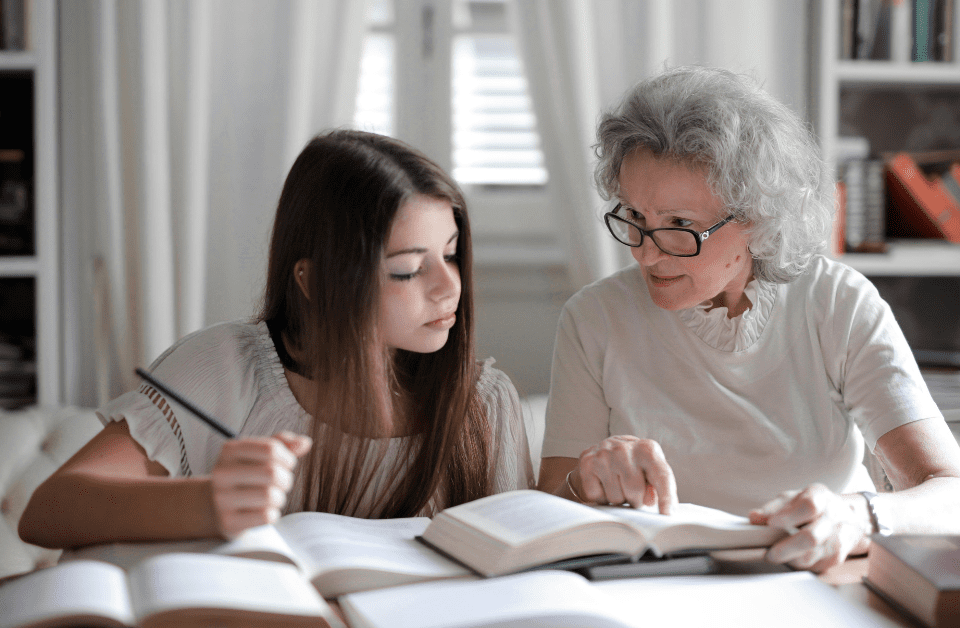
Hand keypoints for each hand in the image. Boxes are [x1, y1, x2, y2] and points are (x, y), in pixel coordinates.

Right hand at [210, 431, 311, 538]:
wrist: (216, 505)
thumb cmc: (246, 475)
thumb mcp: (259, 454)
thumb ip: (283, 444)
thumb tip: (304, 442)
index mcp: (230, 450)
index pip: (271, 449)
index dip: (287, 457)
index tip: (287, 464)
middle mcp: (222, 473)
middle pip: (272, 473)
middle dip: (286, 479)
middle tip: (282, 483)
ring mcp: (222, 498)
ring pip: (270, 496)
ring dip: (280, 498)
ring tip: (272, 497)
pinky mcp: (228, 521)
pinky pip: (266, 517)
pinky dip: (273, 514)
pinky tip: (264, 511)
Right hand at [572, 435, 677, 513]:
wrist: (604, 450)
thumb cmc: (634, 466)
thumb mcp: (650, 472)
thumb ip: (656, 487)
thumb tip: (650, 500)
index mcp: (648, 449)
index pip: (661, 476)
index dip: (666, 497)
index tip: (668, 515)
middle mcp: (624, 448)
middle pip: (636, 492)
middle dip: (635, 500)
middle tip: (632, 492)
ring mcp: (603, 454)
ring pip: (616, 498)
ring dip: (618, 499)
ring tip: (617, 485)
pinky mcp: (587, 463)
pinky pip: (597, 496)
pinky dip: (601, 497)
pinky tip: (603, 483)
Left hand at [749, 483, 871, 572]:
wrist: (848, 518)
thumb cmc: (812, 507)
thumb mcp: (792, 499)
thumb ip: (773, 508)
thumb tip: (754, 517)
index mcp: (821, 498)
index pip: (808, 506)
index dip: (789, 516)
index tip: (771, 523)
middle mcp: (833, 518)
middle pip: (811, 537)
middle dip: (787, 548)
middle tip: (770, 553)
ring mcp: (838, 539)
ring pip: (812, 556)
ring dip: (790, 559)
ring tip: (775, 556)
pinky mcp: (837, 557)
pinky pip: (815, 566)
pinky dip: (799, 564)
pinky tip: (790, 558)